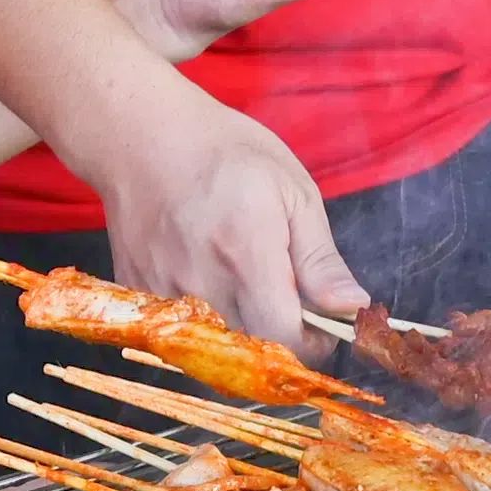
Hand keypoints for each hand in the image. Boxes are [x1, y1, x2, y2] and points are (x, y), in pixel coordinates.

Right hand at [80, 74, 365, 342]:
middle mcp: (201, 282)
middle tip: (285, 301)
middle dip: (279, 340)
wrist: (142, 137)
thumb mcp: (292, 192)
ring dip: (241, 332)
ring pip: (215, 350)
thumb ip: (321, 260)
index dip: (313, 342)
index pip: (287, 341)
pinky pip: (179, 334)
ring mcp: (162, 293)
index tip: (320, 323)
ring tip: (243, 286)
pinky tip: (206, 280)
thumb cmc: (224, 154)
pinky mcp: (138, 295)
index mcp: (247, 254)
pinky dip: (203, 323)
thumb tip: (352, 308)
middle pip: (253, 353)